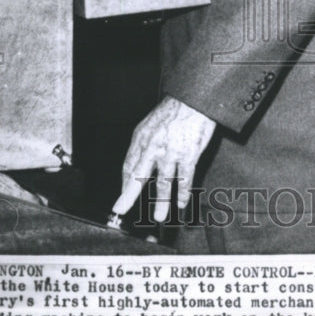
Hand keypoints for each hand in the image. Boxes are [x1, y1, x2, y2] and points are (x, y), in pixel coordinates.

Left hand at [113, 96, 215, 221]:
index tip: (121, 198)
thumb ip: (142, 145)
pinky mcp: (189, 155)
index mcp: (141, 138)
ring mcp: (171, 153)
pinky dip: (183, 194)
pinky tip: (182, 203)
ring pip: (163, 183)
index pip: (128, 166)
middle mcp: (153, 147)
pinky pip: (185, 180)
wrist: (193, 99)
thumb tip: (135, 164)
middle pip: (138, 176)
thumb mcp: (149, 124)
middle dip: (128, 196)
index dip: (124, 184)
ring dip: (161, 202)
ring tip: (160, 216)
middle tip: (121, 210)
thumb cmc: (173, 111)